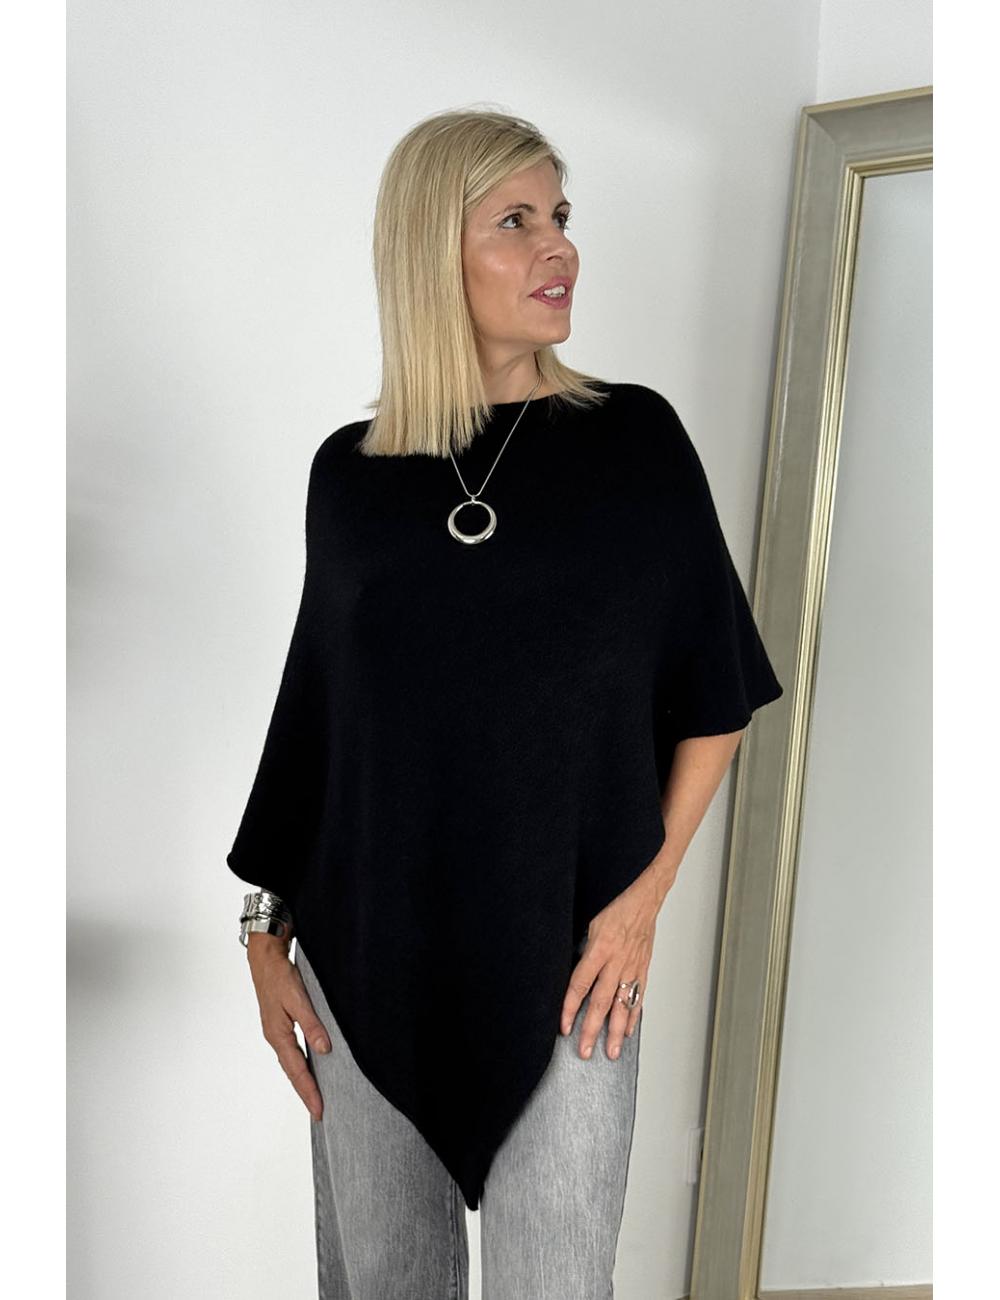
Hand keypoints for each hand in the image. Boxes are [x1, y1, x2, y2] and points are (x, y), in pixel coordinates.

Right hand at [245, 933, 330, 1120]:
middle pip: (293, 1073)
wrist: (265, 958)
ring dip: (303, 1081)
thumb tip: (324, 1049)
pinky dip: (300, 1064)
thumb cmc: (279, 976)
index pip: (297, 1071)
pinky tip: (309, 1066)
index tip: (319, 1111)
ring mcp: (276, 1032)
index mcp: (278, 1035)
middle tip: (319, 1113)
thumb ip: (312, 1024)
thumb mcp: (298, 999)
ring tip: (315, 1097)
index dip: (309, 1092)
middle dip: (306, 1093)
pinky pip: (291, 1052)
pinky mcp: (280, 1025)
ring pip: (291, 1063)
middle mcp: (276, 1038)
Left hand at [559, 869, 661, 1061]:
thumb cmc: (616, 903)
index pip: (580, 985)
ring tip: (610, 1052)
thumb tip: (567, 966)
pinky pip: (637, 995)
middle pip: (601, 1002)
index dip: (569, 1008)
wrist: (644, 894)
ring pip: (622, 1005)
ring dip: (615, 1031)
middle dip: (592, 1029)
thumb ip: (581, 946)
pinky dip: (633, 1015)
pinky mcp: (643, 967)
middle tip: (585, 1051)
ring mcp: (632, 966)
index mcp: (599, 948)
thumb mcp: (590, 920)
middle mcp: (616, 961)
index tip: (564, 1027)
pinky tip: (627, 1031)